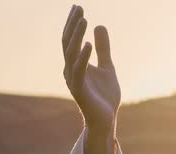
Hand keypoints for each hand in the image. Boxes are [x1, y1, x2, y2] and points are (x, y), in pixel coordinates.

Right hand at [61, 4, 120, 134]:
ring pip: (70, 54)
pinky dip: (83, 57)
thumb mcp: (107, 67)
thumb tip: (99, 25)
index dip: (73, 23)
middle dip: (73, 25)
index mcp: (74, 64)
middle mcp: (70, 71)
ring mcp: (73, 81)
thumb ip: (104, 48)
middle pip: (67, 43)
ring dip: (77, 36)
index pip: (70, 40)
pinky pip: (79, 71)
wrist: (106, 120)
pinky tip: (88, 44)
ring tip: (84, 20)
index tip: (78, 6)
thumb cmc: (104, 96)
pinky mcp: (80, 91)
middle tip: (79, 8)